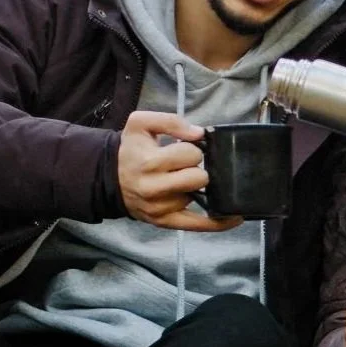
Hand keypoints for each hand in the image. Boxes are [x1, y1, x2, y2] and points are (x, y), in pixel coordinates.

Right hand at [118, 111, 240, 231]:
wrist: (110, 178)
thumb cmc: (131, 150)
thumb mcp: (140, 123)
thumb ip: (170, 121)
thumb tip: (198, 133)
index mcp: (149, 163)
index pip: (192, 154)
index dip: (191, 149)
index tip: (181, 150)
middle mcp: (154, 188)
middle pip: (200, 177)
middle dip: (196, 168)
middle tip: (183, 166)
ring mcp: (161, 208)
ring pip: (199, 196)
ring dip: (194, 188)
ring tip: (178, 181)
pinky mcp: (166, 222)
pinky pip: (198, 225)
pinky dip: (218, 223)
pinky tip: (235, 217)